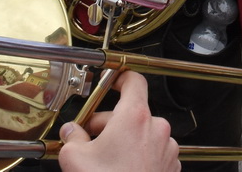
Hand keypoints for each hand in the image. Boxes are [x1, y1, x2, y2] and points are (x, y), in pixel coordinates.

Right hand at [59, 70, 179, 171]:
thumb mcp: (75, 158)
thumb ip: (72, 137)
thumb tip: (71, 132)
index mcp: (135, 117)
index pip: (133, 81)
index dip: (120, 79)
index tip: (111, 82)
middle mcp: (156, 128)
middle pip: (133, 112)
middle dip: (110, 122)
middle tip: (90, 137)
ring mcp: (166, 148)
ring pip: (143, 134)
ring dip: (125, 140)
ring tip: (105, 159)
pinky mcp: (170, 166)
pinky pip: (153, 151)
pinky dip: (138, 155)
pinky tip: (120, 170)